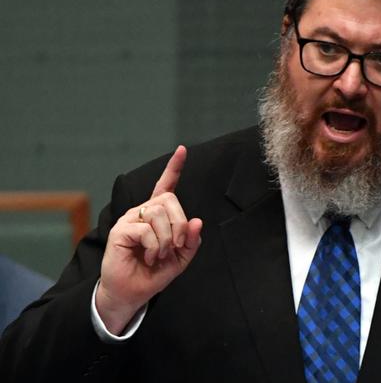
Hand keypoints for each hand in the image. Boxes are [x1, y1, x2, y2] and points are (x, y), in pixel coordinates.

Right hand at [96, 146, 202, 333]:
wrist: (132, 293)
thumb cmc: (153, 273)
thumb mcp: (181, 258)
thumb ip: (191, 241)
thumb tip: (197, 221)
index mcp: (158, 215)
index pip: (166, 186)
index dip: (174, 167)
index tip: (182, 149)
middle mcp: (142, 212)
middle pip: (169, 200)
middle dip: (180, 225)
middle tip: (176, 246)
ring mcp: (130, 219)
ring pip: (159, 214)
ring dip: (167, 240)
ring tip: (159, 255)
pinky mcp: (120, 231)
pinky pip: (146, 230)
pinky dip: (155, 247)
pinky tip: (149, 257)